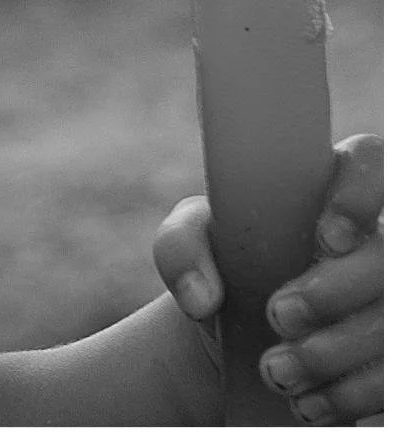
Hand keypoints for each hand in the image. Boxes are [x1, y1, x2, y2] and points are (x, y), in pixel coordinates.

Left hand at [156, 133, 383, 423]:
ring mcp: (391, 301)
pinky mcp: (392, 358)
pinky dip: (354, 398)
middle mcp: (377, 241)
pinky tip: (313, 403)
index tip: (326, 238)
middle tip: (279, 316)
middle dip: (335, 293)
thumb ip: (182, 248)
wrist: (240, 338)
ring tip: (279, 372)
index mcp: (330, 192)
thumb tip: (202, 295)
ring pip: (394, 326)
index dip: (359, 196)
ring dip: (338, 355)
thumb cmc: (226, 271)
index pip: (369, 161)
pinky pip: (395, 384)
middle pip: (390, 259)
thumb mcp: (192, 247)